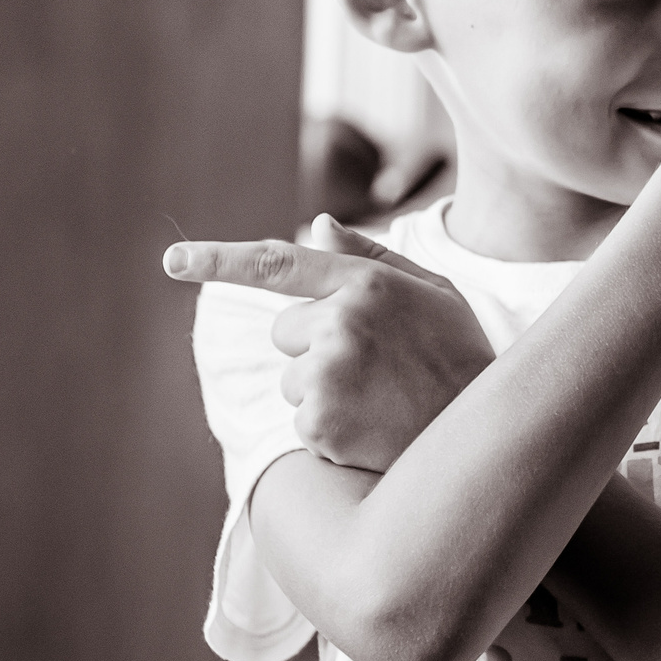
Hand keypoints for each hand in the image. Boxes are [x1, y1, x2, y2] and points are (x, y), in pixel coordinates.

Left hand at [164, 215, 493, 471]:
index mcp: (367, 283)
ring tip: (382, 398)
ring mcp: (328, 373)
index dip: (218, 259)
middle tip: (377, 365)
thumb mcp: (433, 295)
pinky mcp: (319, 423)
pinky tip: (375, 427)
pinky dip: (331, 429)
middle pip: (286, 331)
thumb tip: (316, 225)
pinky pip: (301, 421)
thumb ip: (371, 257)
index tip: (172, 261)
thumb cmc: (462, 357)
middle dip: (316, 346)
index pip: (277, 262)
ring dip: (325, 391)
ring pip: (292, 379)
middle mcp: (342, 321)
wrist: (488, 435)